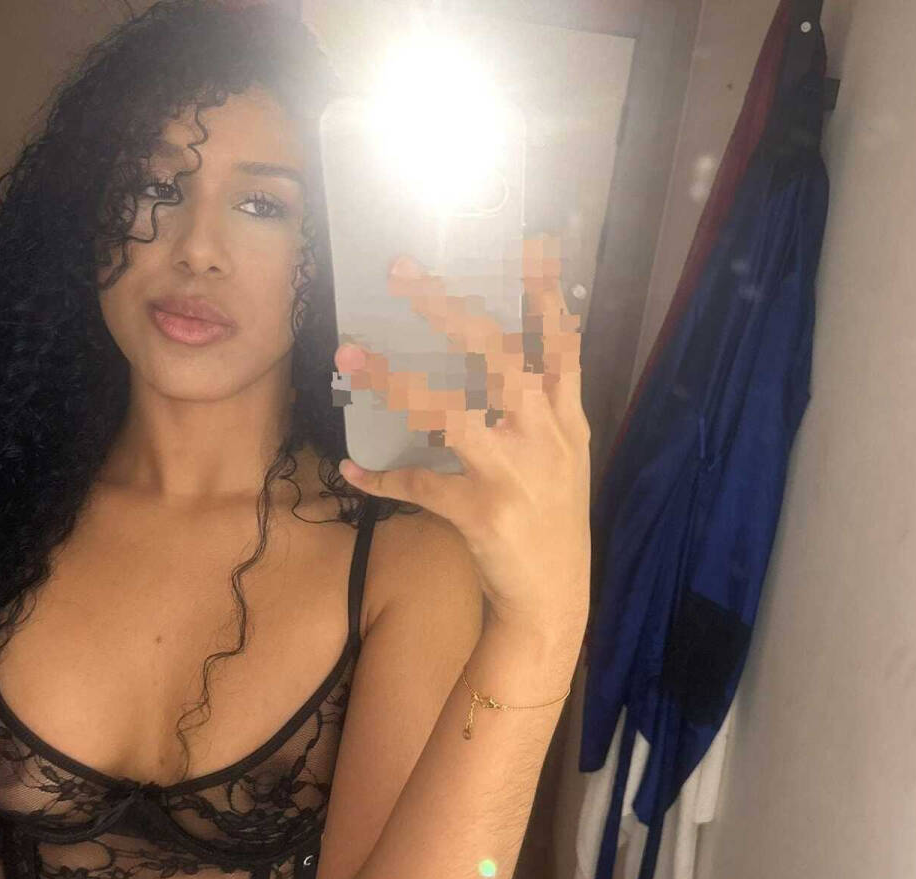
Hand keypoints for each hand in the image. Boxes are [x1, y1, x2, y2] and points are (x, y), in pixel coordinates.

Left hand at [334, 233, 590, 640]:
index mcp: (565, 421)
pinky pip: (419, 486)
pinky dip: (381, 477)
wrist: (552, 599)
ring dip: (395, 381)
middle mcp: (544, 437)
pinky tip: (351, 469)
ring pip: (448, 413)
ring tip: (350, 356)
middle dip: (449, 310)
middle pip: (497, 358)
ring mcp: (513, 474)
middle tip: (403, 273)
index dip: (543, 293)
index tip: (526, 242)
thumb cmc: (552, 525)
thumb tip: (509, 361)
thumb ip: (544, 411)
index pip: (560, 344)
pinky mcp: (481, 514)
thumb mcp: (563, 461)